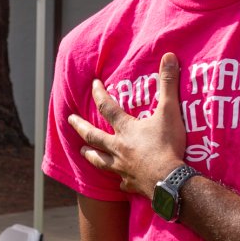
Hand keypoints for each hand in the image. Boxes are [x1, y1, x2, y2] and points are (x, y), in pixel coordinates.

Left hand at [67, 52, 186, 195]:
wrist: (169, 181)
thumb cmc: (167, 146)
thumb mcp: (169, 111)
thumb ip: (168, 84)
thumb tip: (169, 56)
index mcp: (125, 129)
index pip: (107, 107)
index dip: (99, 93)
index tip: (93, 84)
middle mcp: (118, 148)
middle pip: (94, 136)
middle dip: (80, 126)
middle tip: (69, 120)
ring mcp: (122, 168)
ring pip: (100, 161)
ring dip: (90, 155)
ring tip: (81, 151)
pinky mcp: (130, 184)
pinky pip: (122, 182)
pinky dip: (120, 181)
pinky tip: (119, 182)